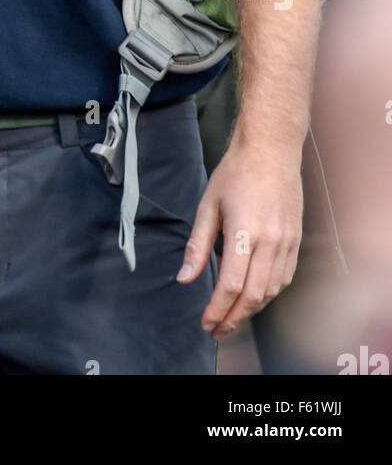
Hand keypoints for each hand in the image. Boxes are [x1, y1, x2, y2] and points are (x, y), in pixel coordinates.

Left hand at [176, 135, 302, 338]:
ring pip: (271, 291)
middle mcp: (271, 241)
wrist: (271, 150)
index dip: (217, 310)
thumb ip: (198, 245)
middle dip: (233, 318)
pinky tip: (254, 296)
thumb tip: (184, 277)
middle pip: (253, 295)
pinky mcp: (296, 240)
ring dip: (251, 309)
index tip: (205, 323)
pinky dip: (269, 293)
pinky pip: (285, 278)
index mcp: (245, 231)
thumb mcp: (208, 205)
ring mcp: (287, 242)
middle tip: (216, 330)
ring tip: (231, 317)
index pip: (231, 285)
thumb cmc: (235, 173)